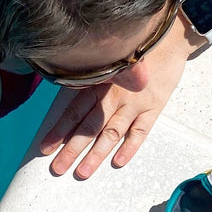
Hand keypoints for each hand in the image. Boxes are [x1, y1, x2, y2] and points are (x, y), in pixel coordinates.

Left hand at [38, 33, 188, 176]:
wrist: (167, 39)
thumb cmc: (133, 51)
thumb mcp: (107, 62)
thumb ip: (91, 82)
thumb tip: (70, 100)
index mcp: (98, 85)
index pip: (73, 112)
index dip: (58, 131)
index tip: (44, 148)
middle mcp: (113, 96)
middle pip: (88, 126)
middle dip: (71, 149)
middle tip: (57, 168)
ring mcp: (133, 104)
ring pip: (111, 133)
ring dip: (96, 154)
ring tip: (82, 172)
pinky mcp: (153, 108)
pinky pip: (140, 132)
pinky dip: (130, 147)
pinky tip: (118, 162)